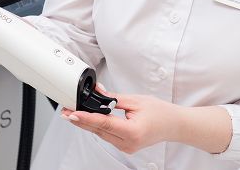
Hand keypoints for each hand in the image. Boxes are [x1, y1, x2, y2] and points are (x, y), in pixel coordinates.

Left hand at [61, 86, 182, 153]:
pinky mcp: (125, 146)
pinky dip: (97, 127)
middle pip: (98, 130)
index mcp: (132, 132)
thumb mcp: (136, 100)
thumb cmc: (160, 112)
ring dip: (87, 123)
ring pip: (100, 134)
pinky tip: (88, 119)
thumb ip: (114, 98)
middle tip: (66, 111)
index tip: (72, 113)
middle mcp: (128, 143)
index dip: (86, 118)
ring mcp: (126, 147)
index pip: (103, 124)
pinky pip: (107, 136)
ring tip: (73, 113)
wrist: (174, 125)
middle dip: (81, 120)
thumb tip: (98, 92)